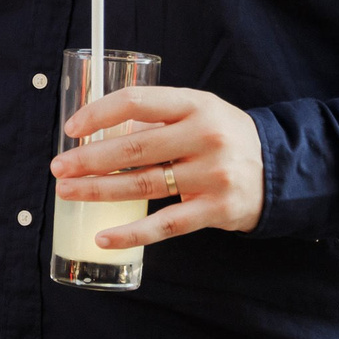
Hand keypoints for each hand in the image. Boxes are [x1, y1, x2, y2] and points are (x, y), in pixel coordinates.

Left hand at [52, 84, 264, 246]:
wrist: (279, 170)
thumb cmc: (223, 137)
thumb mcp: (198, 112)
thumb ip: (157, 118)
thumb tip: (95, 132)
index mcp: (195, 105)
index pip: (136, 101)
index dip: (98, 114)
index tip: (71, 129)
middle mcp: (205, 137)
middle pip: (134, 147)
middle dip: (88, 159)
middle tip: (58, 167)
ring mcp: (213, 175)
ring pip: (143, 184)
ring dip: (98, 190)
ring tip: (68, 192)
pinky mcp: (217, 210)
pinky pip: (166, 225)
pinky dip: (131, 234)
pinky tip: (104, 236)